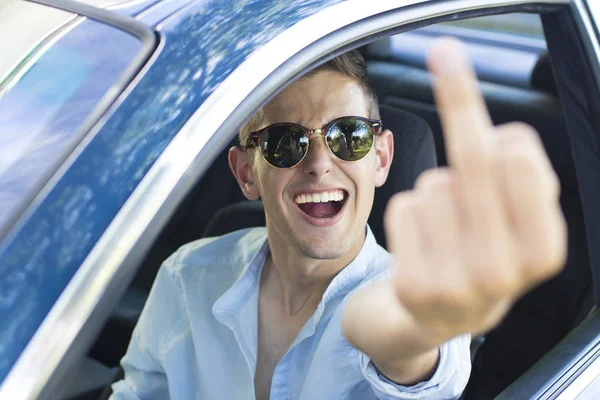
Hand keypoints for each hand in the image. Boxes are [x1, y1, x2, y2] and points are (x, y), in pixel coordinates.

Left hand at [384, 37, 566, 342]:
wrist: (438, 319)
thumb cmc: (481, 255)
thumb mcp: (520, 226)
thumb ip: (523, 180)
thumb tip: (502, 137)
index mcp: (544, 251)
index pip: (519, 160)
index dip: (497, 121)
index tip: (464, 71)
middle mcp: (505, 271)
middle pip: (476, 159)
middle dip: (459, 94)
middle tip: (446, 51)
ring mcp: (458, 284)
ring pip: (436, 183)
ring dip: (437, 193)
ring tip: (446, 229)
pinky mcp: (415, 286)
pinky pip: (406, 206)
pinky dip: (410, 214)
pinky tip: (421, 246)